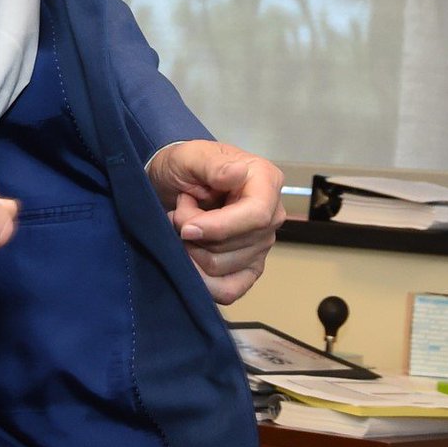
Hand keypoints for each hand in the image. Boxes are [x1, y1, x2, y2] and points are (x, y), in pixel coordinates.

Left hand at [147, 140, 285, 303]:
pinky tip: (189, 262)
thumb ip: (214, 165)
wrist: (175, 182)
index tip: (185, 227)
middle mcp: (272, 215)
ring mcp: (262, 244)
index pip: (256, 216)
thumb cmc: (185, 165)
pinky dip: (203, 283)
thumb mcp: (192, 156)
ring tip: (183, 227)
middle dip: (194, 236)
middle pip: (234, 246)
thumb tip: (237, 174)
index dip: (218, 227)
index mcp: (266, 181)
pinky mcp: (248, 267)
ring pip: (223, 267)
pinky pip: (230, 290)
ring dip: (191, 251)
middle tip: (178, 214)